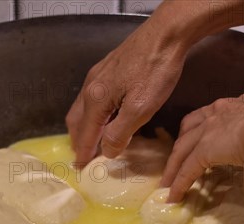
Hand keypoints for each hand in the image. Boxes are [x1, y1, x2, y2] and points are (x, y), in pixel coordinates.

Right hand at [66, 17, 188, 164]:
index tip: (80, 168)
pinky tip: (109, 117)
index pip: (85, 134)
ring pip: (83, 108)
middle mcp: (91, 86)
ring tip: (94, 140)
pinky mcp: (110, 68)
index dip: (83, 153)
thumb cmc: (155, 71)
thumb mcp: (140, 109)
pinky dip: (95, 114)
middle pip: (77, 120)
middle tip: (84, 156)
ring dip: (85, 127)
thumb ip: (120, 132)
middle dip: (79, 140)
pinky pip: (94, 97)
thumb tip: (107, 151)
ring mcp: (98, 75)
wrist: (166, 34)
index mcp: (96, 99)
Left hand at [161, 94, 243, 202]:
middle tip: (177, 159)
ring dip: (174, 167)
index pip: (217, 113)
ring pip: (183, 149)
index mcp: (243, 104)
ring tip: (168, 183)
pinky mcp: (204, 150)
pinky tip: (174, 196)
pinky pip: (187, 169)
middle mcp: (221, 111)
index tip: (205, 136)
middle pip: (191, 126)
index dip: (208, 126)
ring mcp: (210, 129)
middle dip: (183, 142)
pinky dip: (179, 183)